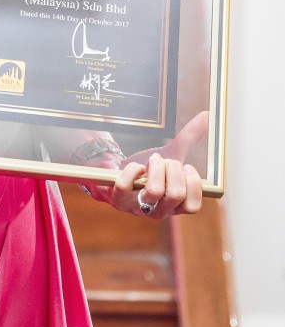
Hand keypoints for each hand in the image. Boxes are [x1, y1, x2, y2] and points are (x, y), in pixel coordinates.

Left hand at [83, 111, 207, 218]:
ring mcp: (138, 207)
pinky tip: (137, 166)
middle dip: (172, 169)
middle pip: (176, 194)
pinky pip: (126, 185)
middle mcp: (159, 211)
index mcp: (175, 206)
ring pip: (155, 191)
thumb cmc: (150, 168)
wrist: (119, 169)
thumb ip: (189, 138)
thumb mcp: (171, 154)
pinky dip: (132, 170)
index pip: (192, 206)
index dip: (193, 184)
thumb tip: (207, 115)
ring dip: (155, 168)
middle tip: (165, 161)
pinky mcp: (119, 200)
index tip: (186, 167)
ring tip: (153, 160)